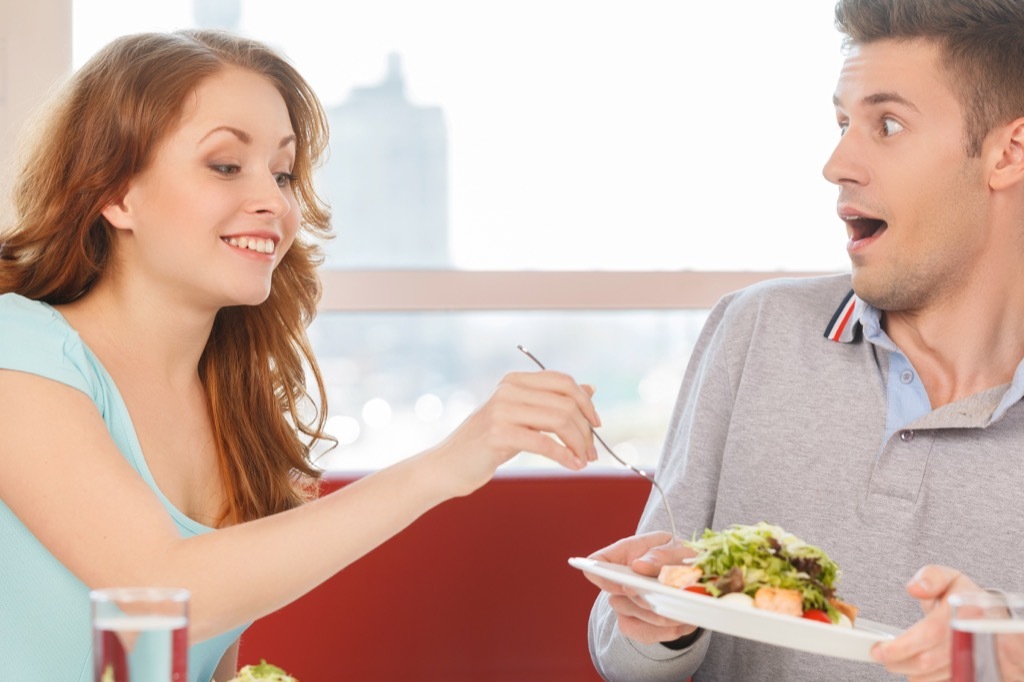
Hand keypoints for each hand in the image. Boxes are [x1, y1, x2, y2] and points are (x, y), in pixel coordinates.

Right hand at [431, 370, 599, 495]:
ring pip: (559, 420)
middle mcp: (508, 390)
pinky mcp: (497, 434)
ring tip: (583, 461)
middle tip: (592, 453)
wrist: (448, 466)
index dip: (586, 402)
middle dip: (586, 430)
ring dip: (578, 443)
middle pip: (565, 402)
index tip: (596, 425)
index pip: (563, 381)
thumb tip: (591, 388)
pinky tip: (573, 465)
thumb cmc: (487, 443)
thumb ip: (552, 402)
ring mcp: (501, 410)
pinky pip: (544, 442)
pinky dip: (564, 455)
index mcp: (515, 380)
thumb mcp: (522, 418)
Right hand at [586, 532, 697, 643]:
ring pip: (630, 619)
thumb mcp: (676, 547)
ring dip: (656, 618)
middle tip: (664, 601)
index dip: (603, 576)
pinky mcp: (636, 625)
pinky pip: (644, 634)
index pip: (596, 562)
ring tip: (682, 613)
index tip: (626, 585)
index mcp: (623, 554)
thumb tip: (639, 566)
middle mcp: (618, 582)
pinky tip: (682, 623)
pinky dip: (664, 632)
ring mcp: (624, 605)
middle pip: (616, 598)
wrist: (691, 578)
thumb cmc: (677, 557)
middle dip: (641, 601)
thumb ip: (661, 553)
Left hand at [872, 565, 983, 680]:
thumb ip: (931, 577)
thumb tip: (914, 588)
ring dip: (910, 670)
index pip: (933, 631)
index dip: (905, 644)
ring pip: (935, 674)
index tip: (882, 650)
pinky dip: (926, 677)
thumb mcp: (948, 576)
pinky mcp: (971, 670)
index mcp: (967, 610)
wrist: (985, 615)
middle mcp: (972, 636)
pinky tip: (913, 669)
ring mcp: (973, 657)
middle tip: (879, 655)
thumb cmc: (962, 596)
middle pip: (930, 659)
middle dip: (900, 660)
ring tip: (894, 660)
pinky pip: (944, 679)